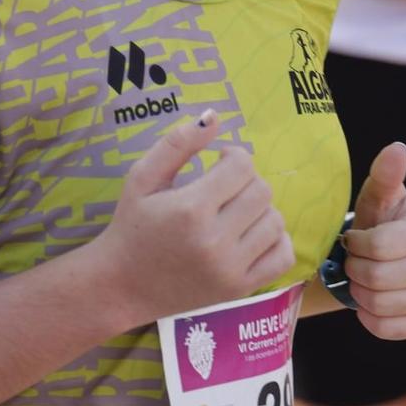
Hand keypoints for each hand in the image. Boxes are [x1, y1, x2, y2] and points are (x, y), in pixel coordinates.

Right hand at [94, 111, 295, 325]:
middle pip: (262, 191)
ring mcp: (230, 268)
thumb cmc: (131, 226)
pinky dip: (276, 240)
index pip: (241, 166)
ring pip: (275, 221)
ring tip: (236, 211)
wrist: (123, 286)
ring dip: (260, 209)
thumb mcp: (142, 178)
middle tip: (225, 187)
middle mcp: (215, 240)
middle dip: (247, 180)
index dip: (233, 155)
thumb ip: (177, 144)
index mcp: (190, 209)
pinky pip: (282, 256)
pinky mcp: (240, 288)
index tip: (218, 161)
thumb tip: (213, 117)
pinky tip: (253, 234)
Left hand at [340, 143, 405, 339]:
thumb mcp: (377, 198)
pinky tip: (369, 300)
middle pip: (377, 278)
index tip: (351, 239)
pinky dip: (367, 317)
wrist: (383, 260)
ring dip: (358, 293)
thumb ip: (385, 175)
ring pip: (379, 305)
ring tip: (360, 279)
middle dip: (353, 270)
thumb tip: (398, 148)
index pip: (380, 246)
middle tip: (352, 262)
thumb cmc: (377, 223)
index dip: (355, 245)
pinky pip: (386, 329)